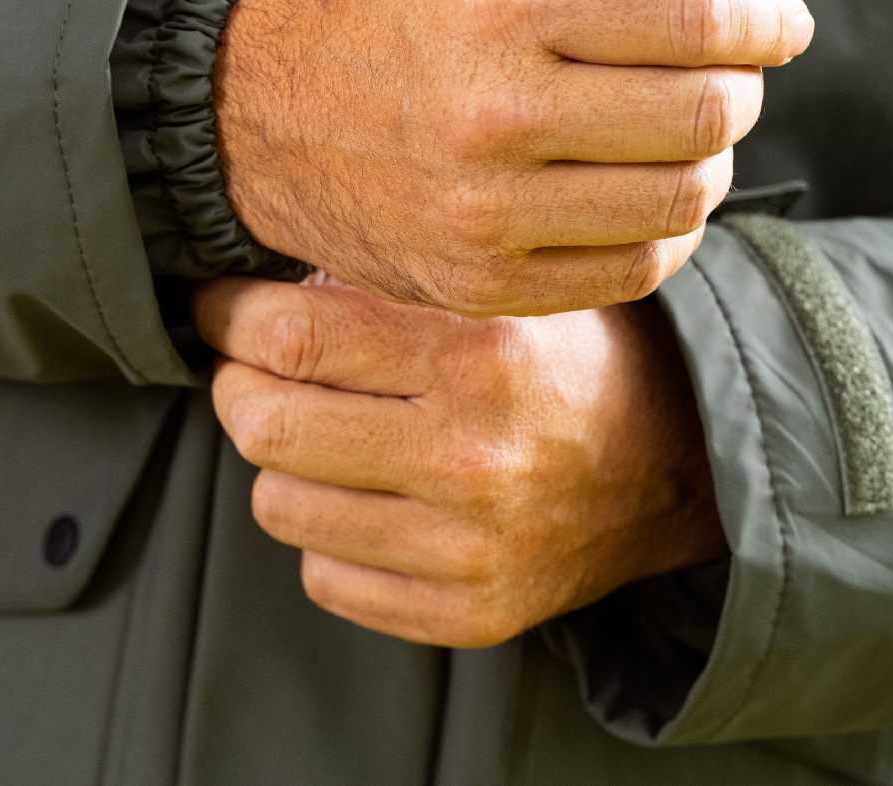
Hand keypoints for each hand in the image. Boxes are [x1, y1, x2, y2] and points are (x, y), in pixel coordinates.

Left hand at [194, 273, 726, 647]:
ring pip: (278, 505)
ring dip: (279, 462)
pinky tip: (366, 496)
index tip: (220, 306)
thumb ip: (401, 279)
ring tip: (322, 433)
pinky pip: (323, 576)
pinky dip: (324, 532)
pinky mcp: (468, 613)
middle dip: (235, 385)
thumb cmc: (568, 360)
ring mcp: (469, 547)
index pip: (293, 335)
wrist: (672, 465)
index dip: (228, 315)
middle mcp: (474, 455)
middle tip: (251, 367)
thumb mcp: (504, 289)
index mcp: (481, 353)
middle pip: (266, 424)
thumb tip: (272, 280)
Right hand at [215, 0, 811, 314]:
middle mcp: (493, 115)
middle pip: (703, 115)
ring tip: (672, 131)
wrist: (256, 113)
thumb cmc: (380, 11)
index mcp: (498, 6)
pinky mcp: (479, 282)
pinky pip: (633, 270)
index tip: (777, 20)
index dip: (764, 17)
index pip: (692, 16)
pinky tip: (636, 191)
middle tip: (721, 70)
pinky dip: (665, 229)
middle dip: (742, 86)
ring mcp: (484, 214)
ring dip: (709, 160)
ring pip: (682, 200)